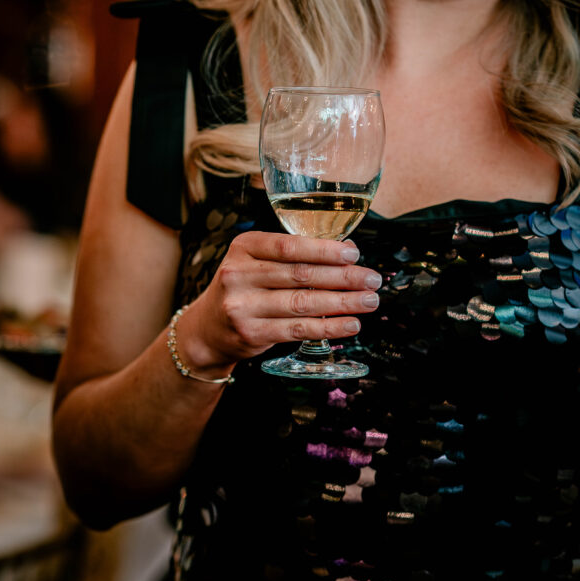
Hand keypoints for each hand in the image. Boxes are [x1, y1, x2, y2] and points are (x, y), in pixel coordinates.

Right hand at [177, 232, 381, 373]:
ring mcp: (242, 306)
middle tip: (371, 279)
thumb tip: (345, 251)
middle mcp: (238, 275)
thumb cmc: (242, 289)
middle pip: (300, 275)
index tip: (354, 253)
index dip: (324, 250)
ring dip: (342, 302)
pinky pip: (298, 329)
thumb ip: (291, 255)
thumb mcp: (254, 262)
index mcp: (243, 248)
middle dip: (343, 277)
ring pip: (303, 303)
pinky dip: (329, 327)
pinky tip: (350, 324)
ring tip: (369, 301)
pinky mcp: (251, 334)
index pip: (289, 247)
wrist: (207, 329)